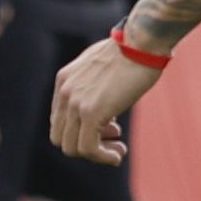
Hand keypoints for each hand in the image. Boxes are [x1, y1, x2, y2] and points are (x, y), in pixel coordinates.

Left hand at [49, 33, 159, 164]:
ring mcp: (75, 103)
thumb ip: (94, 86)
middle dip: (84, 145)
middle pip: (60, 138)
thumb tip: (104, 106)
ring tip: (117, 150)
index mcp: (64, 81)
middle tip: (111, 139)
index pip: (59, 121)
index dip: (79, 132)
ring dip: (96, 155)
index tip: (107, 128)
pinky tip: (118, 155)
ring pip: (72, 148)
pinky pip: (89, 148)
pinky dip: (103, 157)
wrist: (142, 43)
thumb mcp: (103, 67)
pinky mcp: (91, 112)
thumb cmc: (132, 52)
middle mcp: (65, 93)